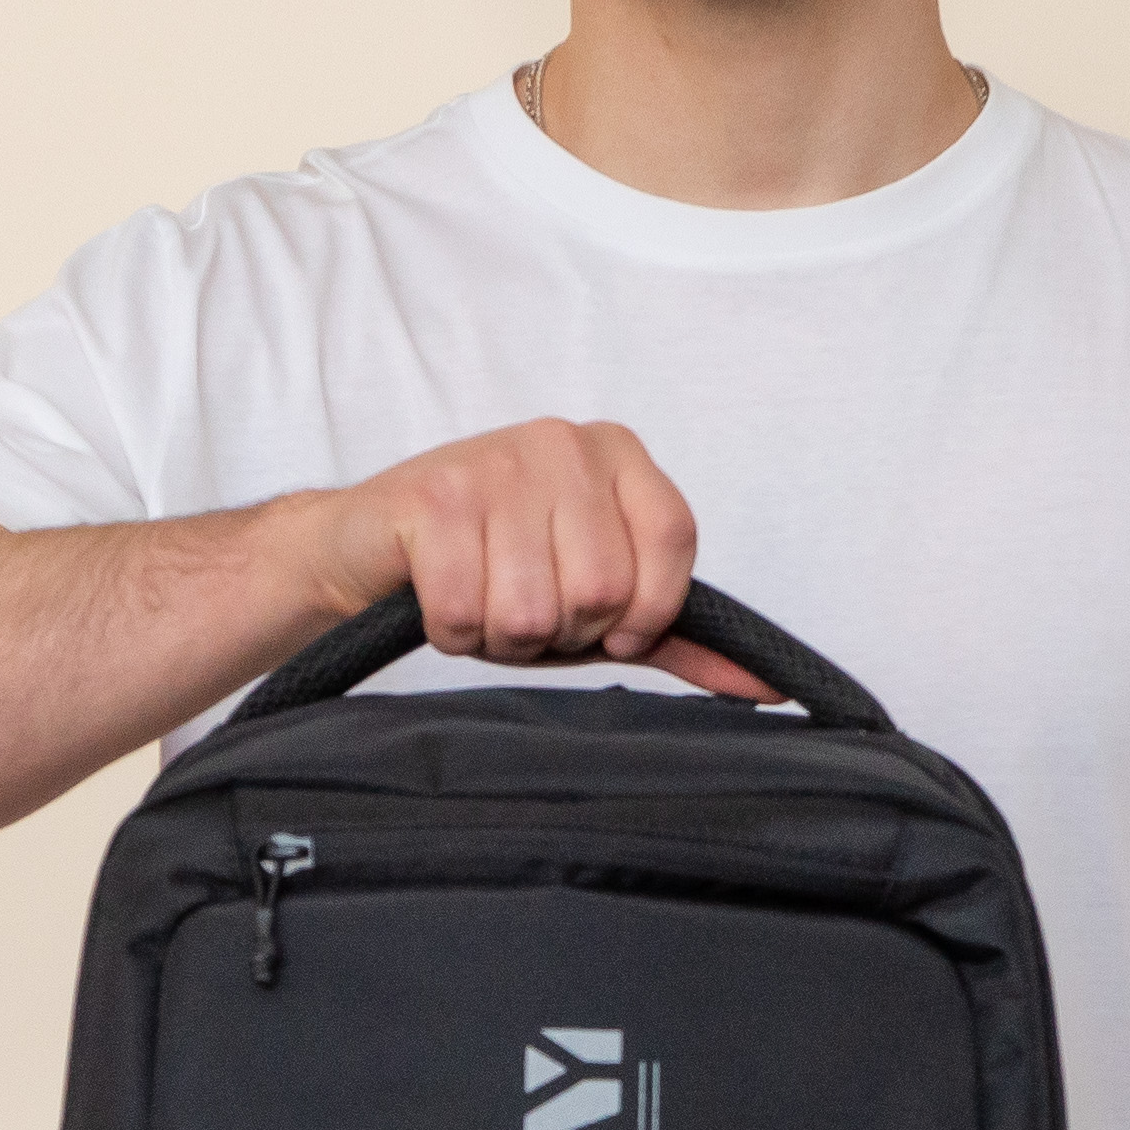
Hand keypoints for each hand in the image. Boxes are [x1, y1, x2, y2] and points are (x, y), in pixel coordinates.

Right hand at [299, 417, 769, 698]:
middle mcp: (564, 443)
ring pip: (532, 610)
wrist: (366, 548)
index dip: (642, 613)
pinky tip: (440, 602)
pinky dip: (450, 630)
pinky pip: (465, 609)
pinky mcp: (433, 496)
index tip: (606, 625)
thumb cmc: (490, 572)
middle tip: (525, 610)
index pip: (673, 544)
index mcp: (618, 455)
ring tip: (480, 605)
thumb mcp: (595, 603)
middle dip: (559, 630)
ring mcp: (496, 462)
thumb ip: (675, 634)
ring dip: (499, 636)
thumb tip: (764, 685)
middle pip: (603, 589)